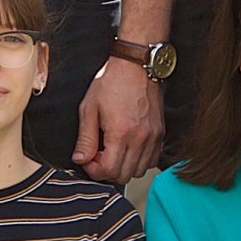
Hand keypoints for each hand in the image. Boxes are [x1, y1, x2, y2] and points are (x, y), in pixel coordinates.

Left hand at [75, 56, 164, 184]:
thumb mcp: (89, 108)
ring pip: (139, 171)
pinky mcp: (160, 133)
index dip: (95, 170)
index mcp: (121, 132)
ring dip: (124, 167)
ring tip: (113, 151)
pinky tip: (128, 148)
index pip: (109, 170)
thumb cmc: (112, 82)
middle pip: (124, 175)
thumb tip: (80, 159)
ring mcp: (153, 137)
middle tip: (98, 156)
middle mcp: (140, 138)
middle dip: (107, 171)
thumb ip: (85, 138)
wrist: (136, 65)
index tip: (88, 159)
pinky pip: (152, 160)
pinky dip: (139, 161)